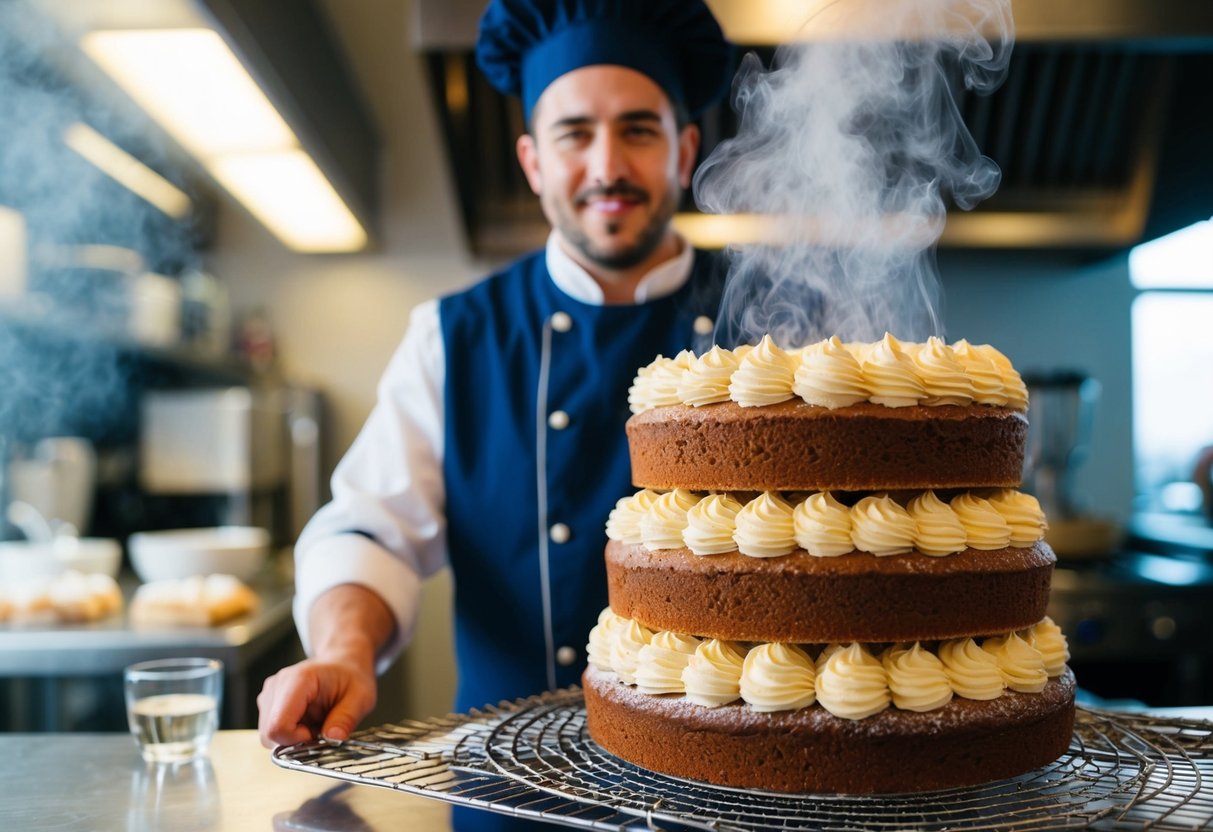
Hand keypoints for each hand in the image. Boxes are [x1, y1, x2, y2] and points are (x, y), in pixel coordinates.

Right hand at [257, 655, 376, 747]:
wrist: (343, 664)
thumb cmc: (351, 677)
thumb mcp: (361, 697)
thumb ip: (347, 718)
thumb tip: (334, 738)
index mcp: (298, 680)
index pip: (278, 725)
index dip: (297, 739)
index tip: (318, 734)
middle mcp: (277, 685)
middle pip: (270, 733)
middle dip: (296, 740)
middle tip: (320, 728)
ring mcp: (270, 694)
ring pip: (269, 735)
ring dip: (292, 737)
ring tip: (315, 721)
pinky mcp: (268, 703)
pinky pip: (272, 731)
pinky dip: (289, 734)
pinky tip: (306, 721)